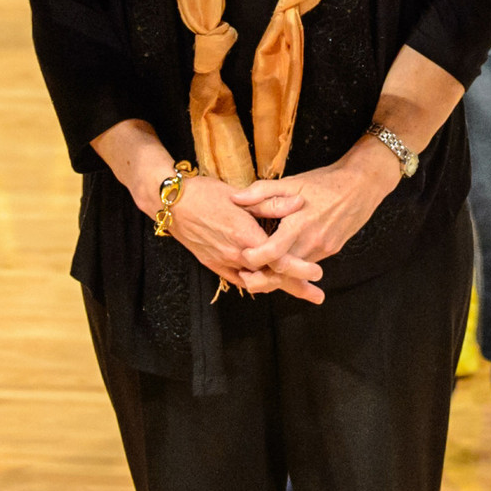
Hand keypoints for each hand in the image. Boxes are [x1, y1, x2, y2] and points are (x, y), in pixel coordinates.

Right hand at [162, 174, 321, 299]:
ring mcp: (223, 263)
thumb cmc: (206, 194)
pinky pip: (240, 280)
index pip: (278, 259)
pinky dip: (257, 283)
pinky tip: (268, 284)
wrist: (173, 203)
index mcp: (245, 235)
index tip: (318, 274)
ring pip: (257, 281)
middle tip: (317, 296)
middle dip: (296, 287)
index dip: (299, 269)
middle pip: (271, 277)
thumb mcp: (240, 195)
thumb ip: (271, 203)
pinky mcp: (214, 265)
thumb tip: (299, 203)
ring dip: (279, 287)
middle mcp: (235, 254)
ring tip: (300, 292)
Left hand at [232, 150, 394, 281]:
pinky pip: (306, 265)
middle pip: (282, 271)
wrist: (361, 186)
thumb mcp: (292, 181)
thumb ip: (262, 192)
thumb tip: (235, 199)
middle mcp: (312, 242)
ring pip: (295, 272)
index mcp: (299, 224)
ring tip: (258, 271)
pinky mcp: (330, 251)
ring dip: (276, 274)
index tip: (242, 256)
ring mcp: (323, 249)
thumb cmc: (325, 182)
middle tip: (244, 275)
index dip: (254, 259)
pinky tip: (281, 262)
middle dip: (262, 277)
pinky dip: (292, 268)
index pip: (273, 252)